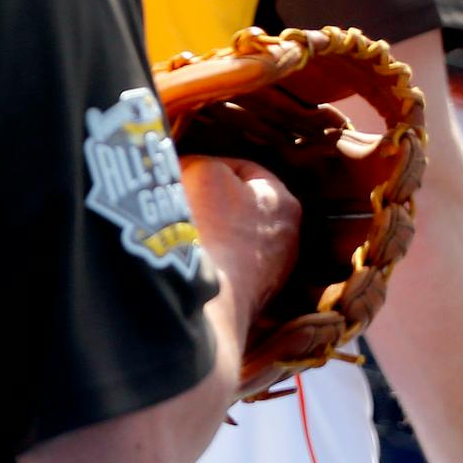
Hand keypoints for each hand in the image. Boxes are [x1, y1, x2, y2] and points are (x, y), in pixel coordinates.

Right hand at [180, 156, 299, 323]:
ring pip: (231, 238)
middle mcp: (286, 239)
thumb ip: (199, 161)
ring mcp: (270, 274)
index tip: (179, 172)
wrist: (205, 299)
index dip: (205, 164)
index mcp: (284, 202)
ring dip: (207, 233)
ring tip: (176, 232)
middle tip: (177, 199)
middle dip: (208, 200)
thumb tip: (186, 170)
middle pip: (238, 205)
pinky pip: (223, 267)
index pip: (242, 168)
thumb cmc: (210, 230)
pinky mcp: (250, 300)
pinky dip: (207, 261)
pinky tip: (185, 261)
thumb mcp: (203, 172)